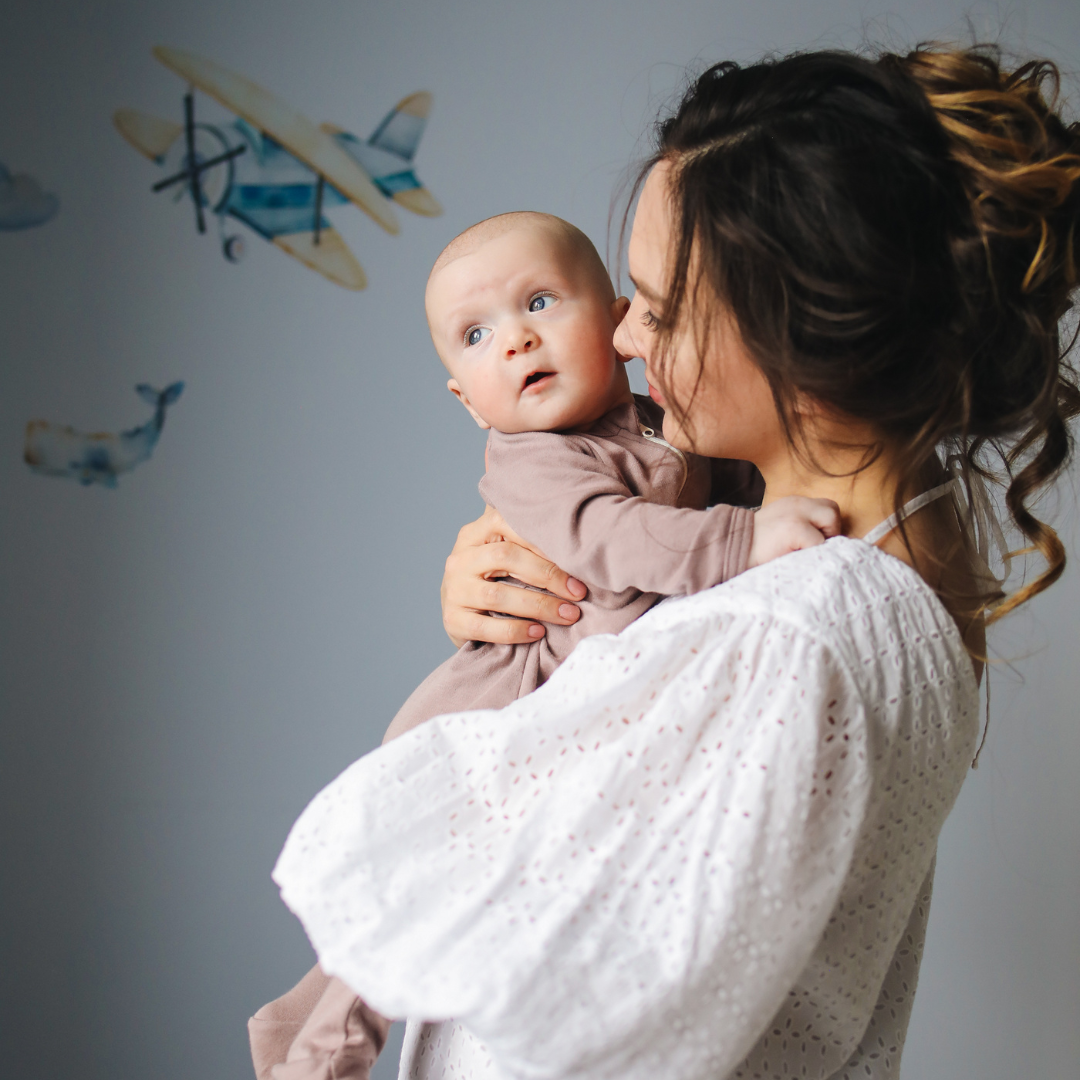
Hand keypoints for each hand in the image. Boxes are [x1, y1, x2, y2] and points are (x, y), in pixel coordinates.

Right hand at [441, 505, 586, 647]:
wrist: (460, 616)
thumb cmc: (495, 579)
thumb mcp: (504, 553)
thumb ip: (527, 539)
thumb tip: (581, 536)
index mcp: (475, 534)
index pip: (508, 524)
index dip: (543, 540)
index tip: (576, 558)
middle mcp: (460, 558)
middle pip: (505, 557)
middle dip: (548, 574)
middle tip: (578, 592)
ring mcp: (454, 590)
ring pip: (497, 595)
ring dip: (539, 605)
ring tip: (567, 614)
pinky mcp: (452, 620)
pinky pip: (485, 627)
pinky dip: (515, 631)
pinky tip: (538, 632)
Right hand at [748, 496, 841, 567]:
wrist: (730, 548)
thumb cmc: (755, 547)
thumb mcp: (777, 526)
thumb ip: (799, 524)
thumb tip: (824, 539)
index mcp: (793, 503)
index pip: (826, 507)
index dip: (825, 526)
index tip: (814, 542)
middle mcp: (797, 503)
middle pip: (833, 510)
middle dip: (830, 531)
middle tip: (814, 548)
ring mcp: (797, 514)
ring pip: (832, 521)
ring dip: (824, 540)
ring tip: (807, 551)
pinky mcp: (795, 528)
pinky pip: (819, 542)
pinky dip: (813, 553)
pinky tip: (798, 557)